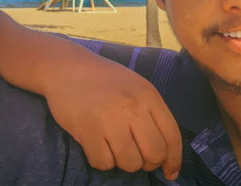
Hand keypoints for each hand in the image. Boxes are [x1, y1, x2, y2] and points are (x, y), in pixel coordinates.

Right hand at [44, 53, 180, 179]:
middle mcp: (132, 107)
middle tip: (136, 155)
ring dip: (123, 161)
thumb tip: (166, 157)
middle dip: (148, 162)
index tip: (169, 172)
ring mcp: (109, 119)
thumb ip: (151, 115)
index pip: (172, 136)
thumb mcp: (136, 87)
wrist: (66, 67)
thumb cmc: (104, 80)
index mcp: (148, 95)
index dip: (174, 160)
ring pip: (130, 163)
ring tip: (113, 145)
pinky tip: (97, 144)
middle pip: (154, 154)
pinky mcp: (87, 130)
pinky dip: (102, 160)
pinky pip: (104, 163)